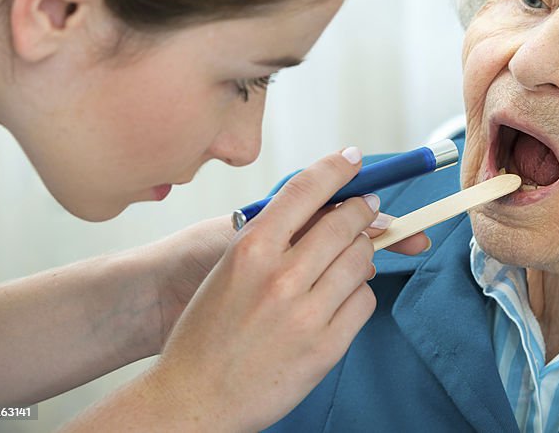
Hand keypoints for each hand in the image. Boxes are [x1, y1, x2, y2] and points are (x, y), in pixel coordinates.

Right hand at [139, 148, 392, 430]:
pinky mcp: (325, 347)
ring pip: (362, 260)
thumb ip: (276, 237)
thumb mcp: (230, 269)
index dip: (337, 169)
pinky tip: (338, 300)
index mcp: (251, 249)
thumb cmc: (207, 332)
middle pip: (346, 222)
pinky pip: (364, 302)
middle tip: (366, 209)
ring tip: (346, 261)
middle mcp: (280, 277)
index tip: (353, 160)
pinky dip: (358, 295)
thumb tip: (329, 209)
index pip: (306, 190)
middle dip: (362, 210)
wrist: (192, 399)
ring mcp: (306, 313)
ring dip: (361, 255)